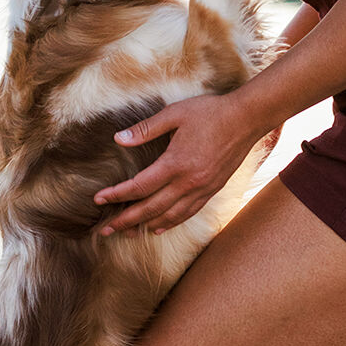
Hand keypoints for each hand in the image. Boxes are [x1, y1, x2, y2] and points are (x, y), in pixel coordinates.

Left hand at [93, 92, 263, 235]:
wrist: (246, 119)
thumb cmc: (210, 112)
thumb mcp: (174, 114)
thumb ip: (145, 129)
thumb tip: (118, 139)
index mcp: (176, 163)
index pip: (139, 187)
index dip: (117, 195)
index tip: (99, 200)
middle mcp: (189, 182)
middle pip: (151, 208)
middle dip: (126, 220)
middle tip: (106, 230)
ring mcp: (202, 189)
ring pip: (170, 216)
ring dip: (146, 226)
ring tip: (127, 233)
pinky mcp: (212, 190)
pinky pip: (188, 213)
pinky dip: (171, 223)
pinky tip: (159, 228)